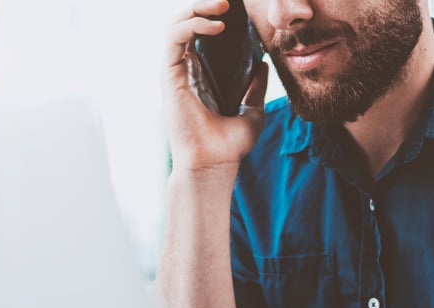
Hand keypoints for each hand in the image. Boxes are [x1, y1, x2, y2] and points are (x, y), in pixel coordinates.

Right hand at [163, 0, 268, 177]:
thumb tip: (263, 65)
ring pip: (175, 24)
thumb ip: (255, 88)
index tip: (236, 8)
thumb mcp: (252, 111)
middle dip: (204, 5)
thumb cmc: (228, 147)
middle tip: (228, 1)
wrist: (215, 165)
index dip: (212, 16)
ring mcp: (174, 73)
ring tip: (223, 5)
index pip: (200, 34)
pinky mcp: (169, 76)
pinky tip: (217, 26)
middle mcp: (184, 71)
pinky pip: (174, 38)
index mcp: (200, 76)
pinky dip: (193, 25)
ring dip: (197, 8)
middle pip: (186, 23)